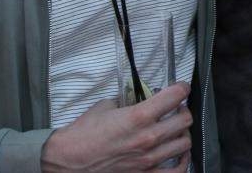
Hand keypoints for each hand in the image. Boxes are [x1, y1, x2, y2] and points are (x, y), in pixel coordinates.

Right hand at [41, 82, 192, 171]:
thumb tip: (139, 97)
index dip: (182, 88)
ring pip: (185, 143)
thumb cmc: (82, 134)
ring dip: (182, 133)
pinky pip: (177, 171)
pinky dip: (183, 161)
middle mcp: (148, 137)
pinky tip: (179, 154)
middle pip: (185, 119)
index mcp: (138, 116)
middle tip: (177, 108)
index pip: (175, 96)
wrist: (67, 161)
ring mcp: (148, 159)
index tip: (182, 88)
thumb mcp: (105, 106)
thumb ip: (127, 100)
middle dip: (183, 110)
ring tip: (175, 129)